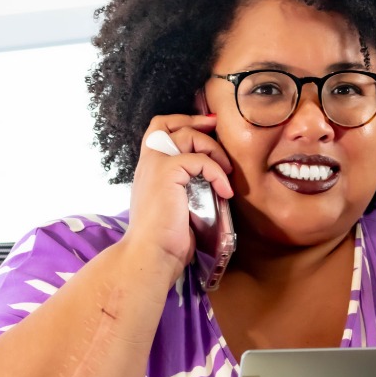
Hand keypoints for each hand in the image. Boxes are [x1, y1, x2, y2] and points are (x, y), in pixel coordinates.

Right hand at [124, 114, 233, 286]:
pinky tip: (225, 191)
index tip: (207, 126)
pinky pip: (200, 160)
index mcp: (149, 169)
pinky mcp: (167, 173)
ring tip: (226, 173)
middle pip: (169, 123)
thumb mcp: (178, 208)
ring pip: (187, 136)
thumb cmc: (166, 241)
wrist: (151, 254)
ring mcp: (156, 165)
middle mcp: (149, 163)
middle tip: (217, 127)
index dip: (182, 123)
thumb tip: (212, 186)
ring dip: (213, 149)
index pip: (159, 131)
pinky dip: (217, 173)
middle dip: (196, 121)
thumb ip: (188, 189)